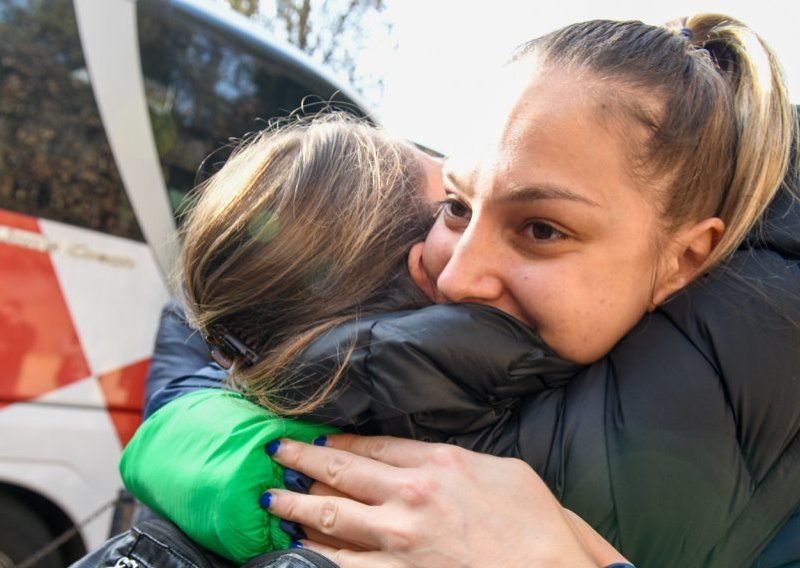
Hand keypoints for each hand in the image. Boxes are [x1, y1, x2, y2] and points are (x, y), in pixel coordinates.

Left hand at [265, 434, 629, 567]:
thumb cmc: (536, 525)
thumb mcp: (504, 470)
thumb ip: (458, 460)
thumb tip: (429, 458)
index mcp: (438, 461)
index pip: (374, 444)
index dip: (341, 440)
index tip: (319, 437)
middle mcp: (411, 493)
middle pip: (342, 470)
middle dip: (303, 458)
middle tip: (276, 450)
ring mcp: (399, 537)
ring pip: (330, 514)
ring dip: (295, 504)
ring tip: (270, 497)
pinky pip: (341, 563)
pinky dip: (314, 554)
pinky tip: (293, 549)